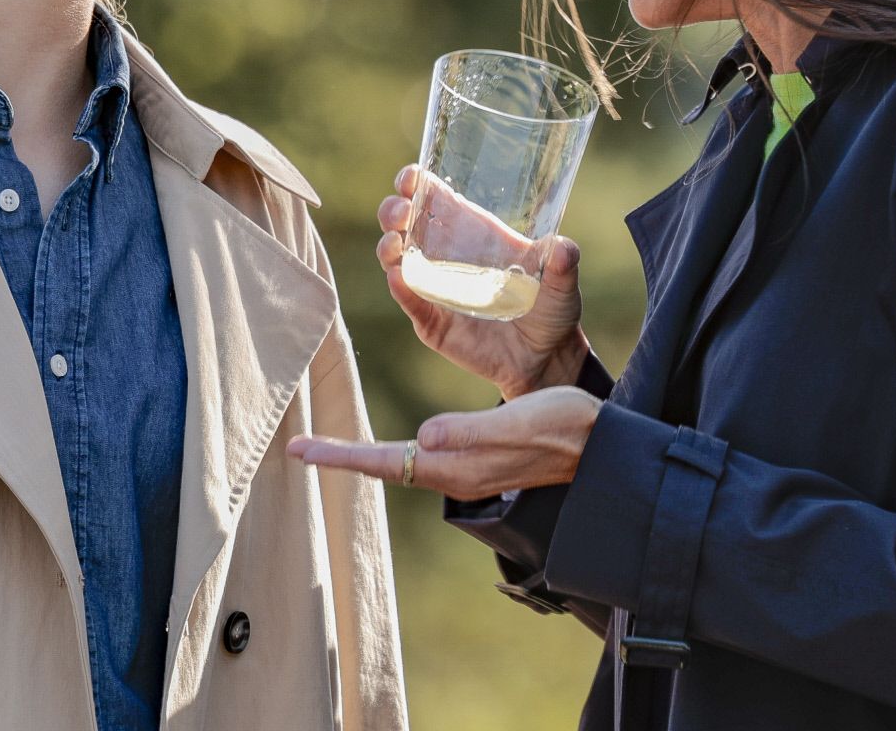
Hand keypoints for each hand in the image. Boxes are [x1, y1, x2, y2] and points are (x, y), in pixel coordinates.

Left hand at [287, 385, 603, 500]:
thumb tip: (424, 437)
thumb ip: (470, 432)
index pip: (385, 461)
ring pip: (402, 463)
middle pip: (385, 465)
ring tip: (328, 447)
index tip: (300, 450)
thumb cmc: (562, 426)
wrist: (599, 442)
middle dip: (342, 457)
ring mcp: (465, 470)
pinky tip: (388, 446)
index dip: (341, 456)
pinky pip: (423, 457)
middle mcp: (455, 473)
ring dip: (364, 456)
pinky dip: (394, 451)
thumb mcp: (515, 422)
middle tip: (297, 447)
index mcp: (457, 466)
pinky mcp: (477, 460)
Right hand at [378, 165, 589, 400]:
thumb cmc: (550, 311)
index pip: (434, 200)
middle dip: (393, 212)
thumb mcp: (562, 283)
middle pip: (405, 224)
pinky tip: (400, 278)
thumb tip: (563, 248)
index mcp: (472, 234)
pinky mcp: (431, 320)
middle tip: (401, 212)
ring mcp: (435, 288)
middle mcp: (446, 256)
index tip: (411, 176)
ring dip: (389, 247)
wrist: (544, 359)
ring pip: (397, 260)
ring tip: (395, 245)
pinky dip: (402, 289)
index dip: (416, 183)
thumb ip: (563, 264)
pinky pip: (410, 301)